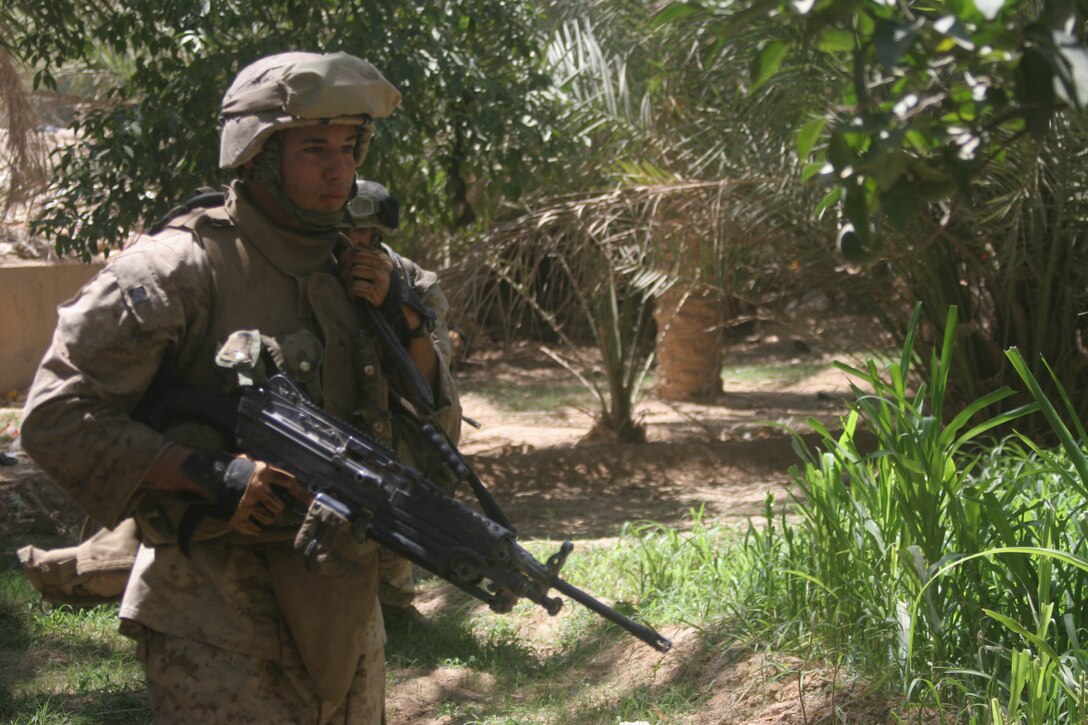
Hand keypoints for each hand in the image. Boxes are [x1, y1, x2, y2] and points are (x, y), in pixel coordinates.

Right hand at [147, 446, 310, 535]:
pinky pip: (253, 528)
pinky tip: (254, 528)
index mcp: (263, 471)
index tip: (311, 501)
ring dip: (266, 519)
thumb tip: (279, 476)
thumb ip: (261, 468)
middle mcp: (258, 487)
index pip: (288, 482)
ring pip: (268, 518)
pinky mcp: (237, 516)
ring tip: (259, 515)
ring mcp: (247, 503)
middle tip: (271, 508)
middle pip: (278, 506)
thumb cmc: (226, 467)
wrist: (202, 476)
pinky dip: (254, 529)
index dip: (302, 492)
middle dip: (276, 509)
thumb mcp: (245, 460)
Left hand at [338, 245, 392, 305]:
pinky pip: (357, 287)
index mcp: (382, 258)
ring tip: (348, 285)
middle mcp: (383, 267)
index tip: (343, 265)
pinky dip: (352, 291)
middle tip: (343, 276)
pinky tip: (354, 295)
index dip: (346, 256)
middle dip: (345, 268)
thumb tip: (358, 242)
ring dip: (348, 279)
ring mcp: (381, 280)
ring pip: (354, 271)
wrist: (392, 300)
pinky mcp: (377, 293)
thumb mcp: (379, 264)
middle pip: (354, 259)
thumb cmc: (381, 281)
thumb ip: (369, 252)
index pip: (358, 250)